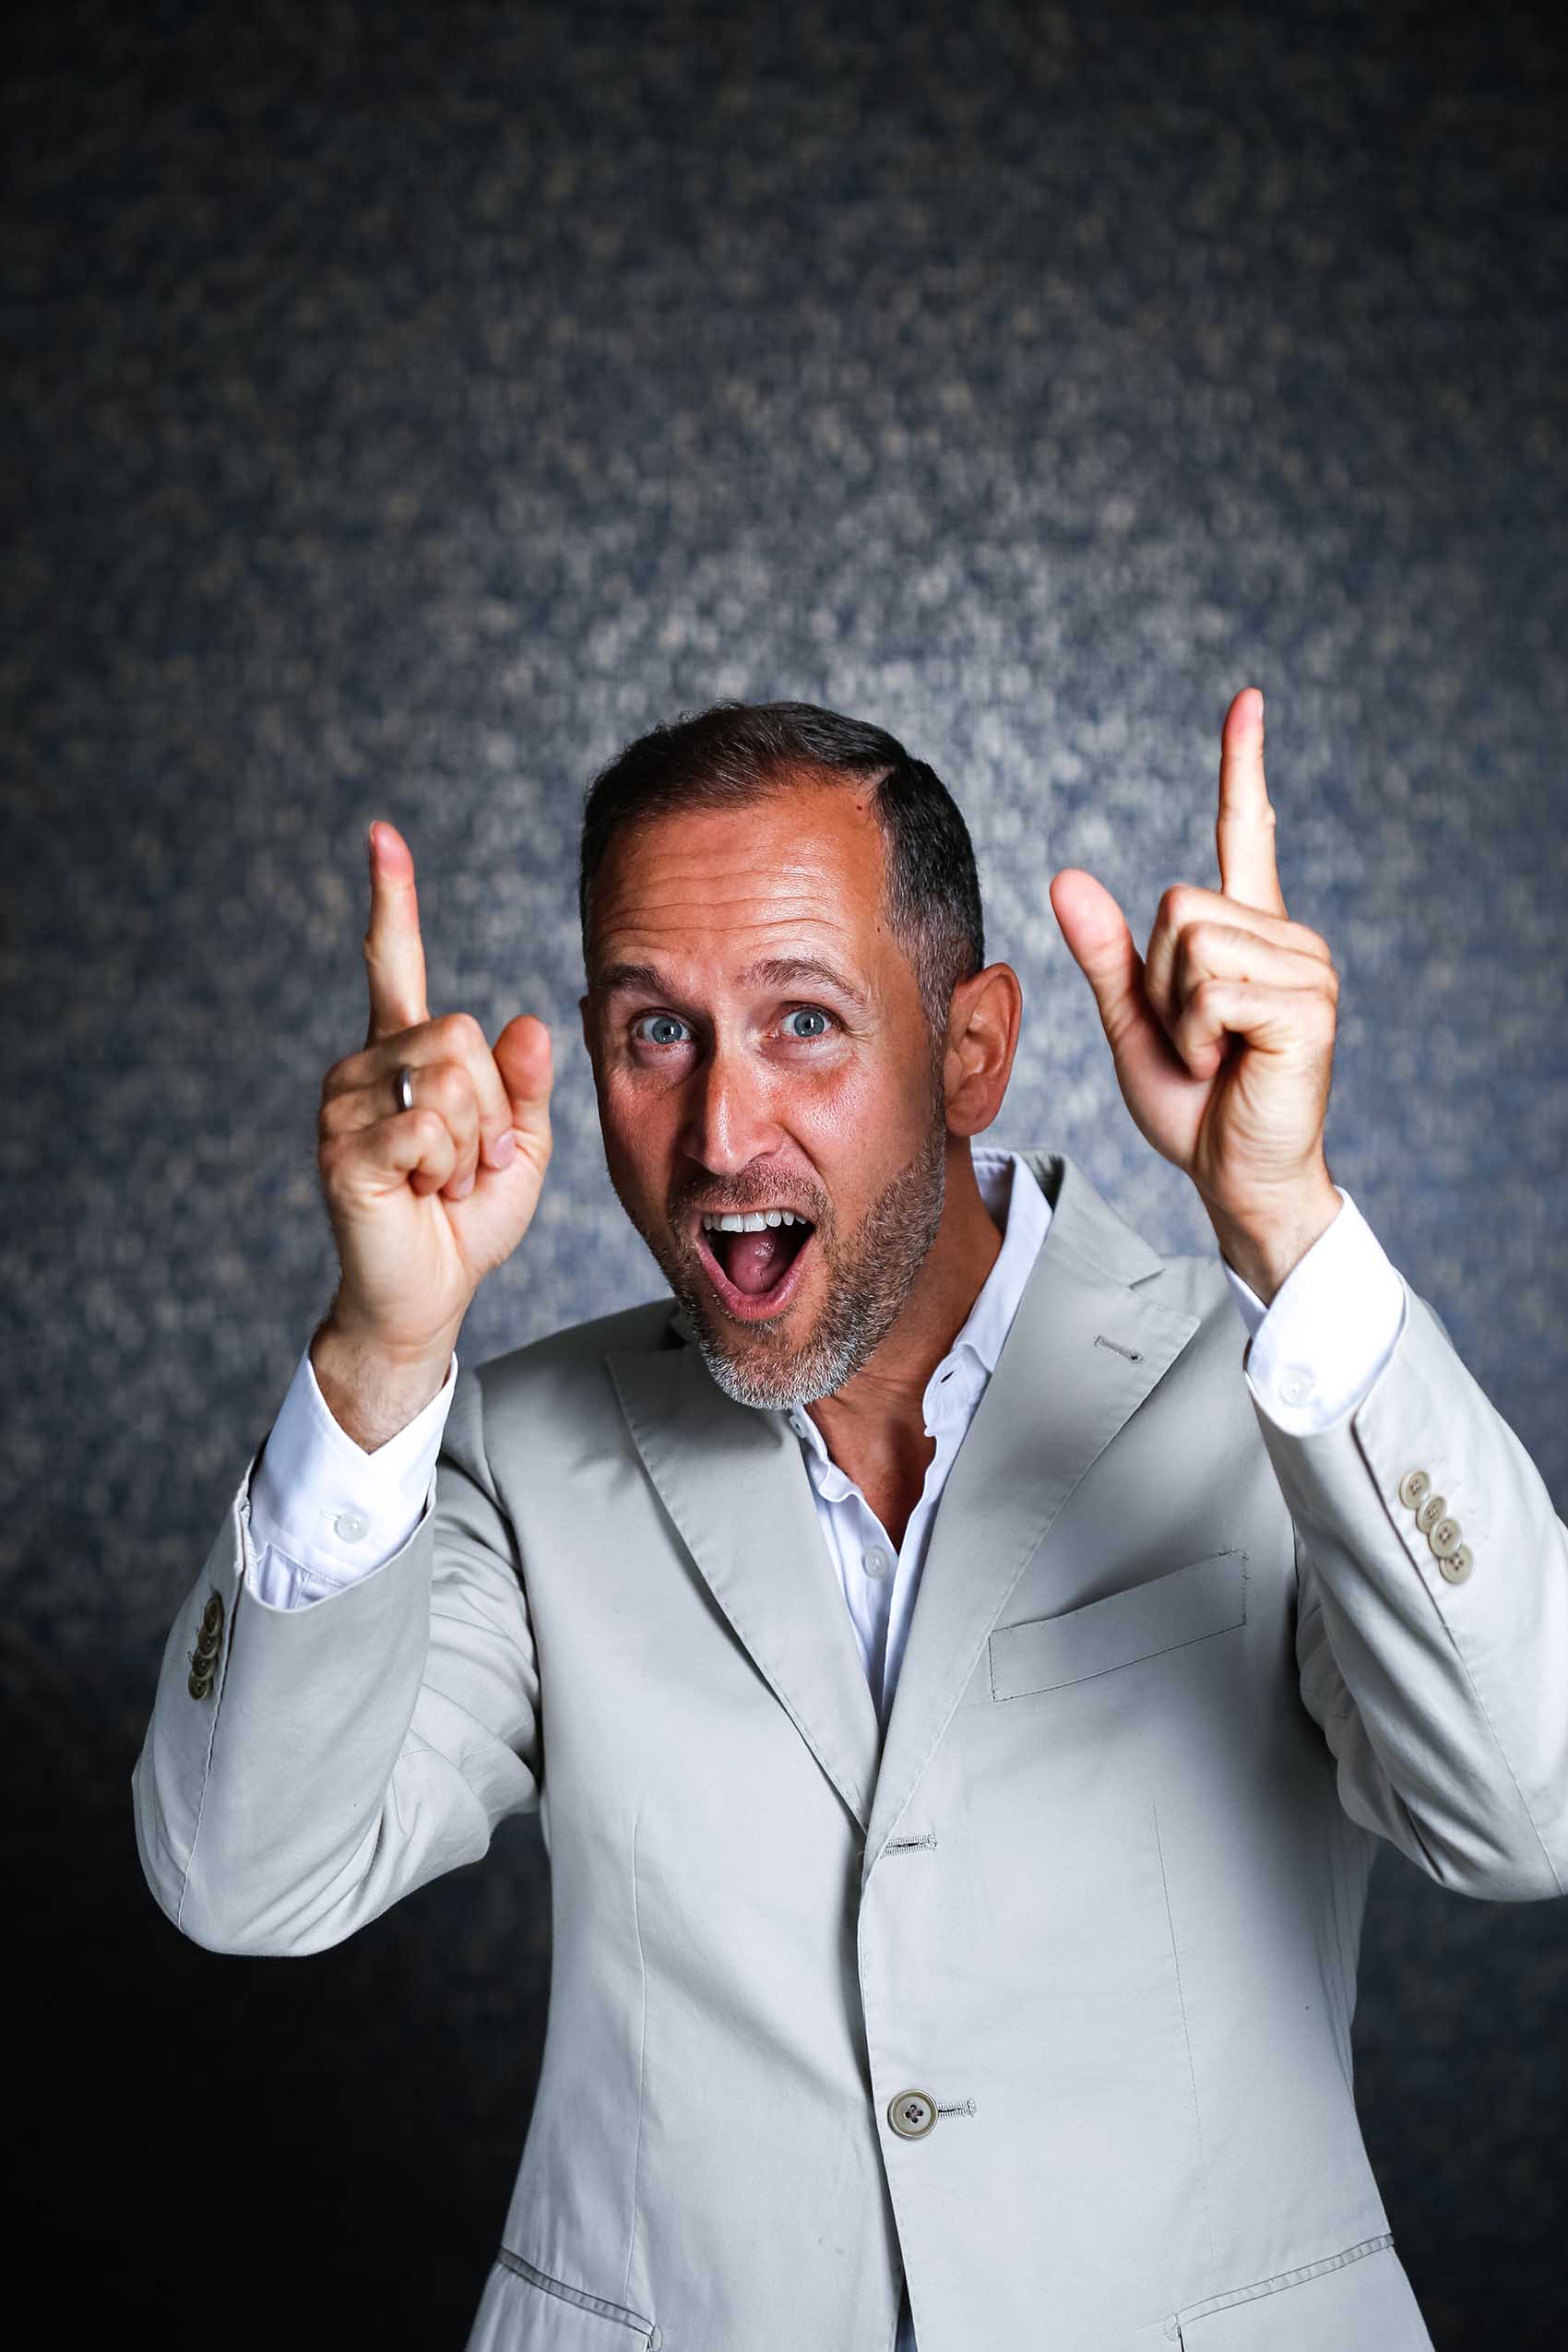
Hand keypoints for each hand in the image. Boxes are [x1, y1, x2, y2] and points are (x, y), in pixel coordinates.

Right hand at [314, 819, 553, 1361]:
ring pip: (449, 1079)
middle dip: (494, 1105)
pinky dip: (448, 1167)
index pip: (393, 963)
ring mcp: (345, 1105)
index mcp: (404, 1053)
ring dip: (473, 1143)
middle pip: (460, 1033)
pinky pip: (428, 1126)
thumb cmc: (469, 1217)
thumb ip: (525, 1081)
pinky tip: (423, 1193)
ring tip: (445, 1179)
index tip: (382, 835)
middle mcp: (365, 1065)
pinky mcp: (344, 1149)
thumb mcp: (521, 1141)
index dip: (391, 900)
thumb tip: (523, 1021)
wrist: (433, 1292)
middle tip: (472, 1158)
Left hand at [1049, 688, 1341, 1295]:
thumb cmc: (1192, 1103)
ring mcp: (1305, 968)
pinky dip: (1200, 1034)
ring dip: (1179, 1013)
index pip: (1245, 832)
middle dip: (1158, 982)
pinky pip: (1213, 988)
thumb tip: (1066, 876)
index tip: (1246, 700)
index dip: (1243, 765)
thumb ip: (1105, 952)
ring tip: (1216, 1053)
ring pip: (1190, 945)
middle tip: (1194, 1039)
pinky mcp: (1309, 1007)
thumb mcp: (1132, 1021)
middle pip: (1176, 906)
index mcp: (1247, 934)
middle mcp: (1284, 936)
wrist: (1233, 1175)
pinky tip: (1233, 1063)